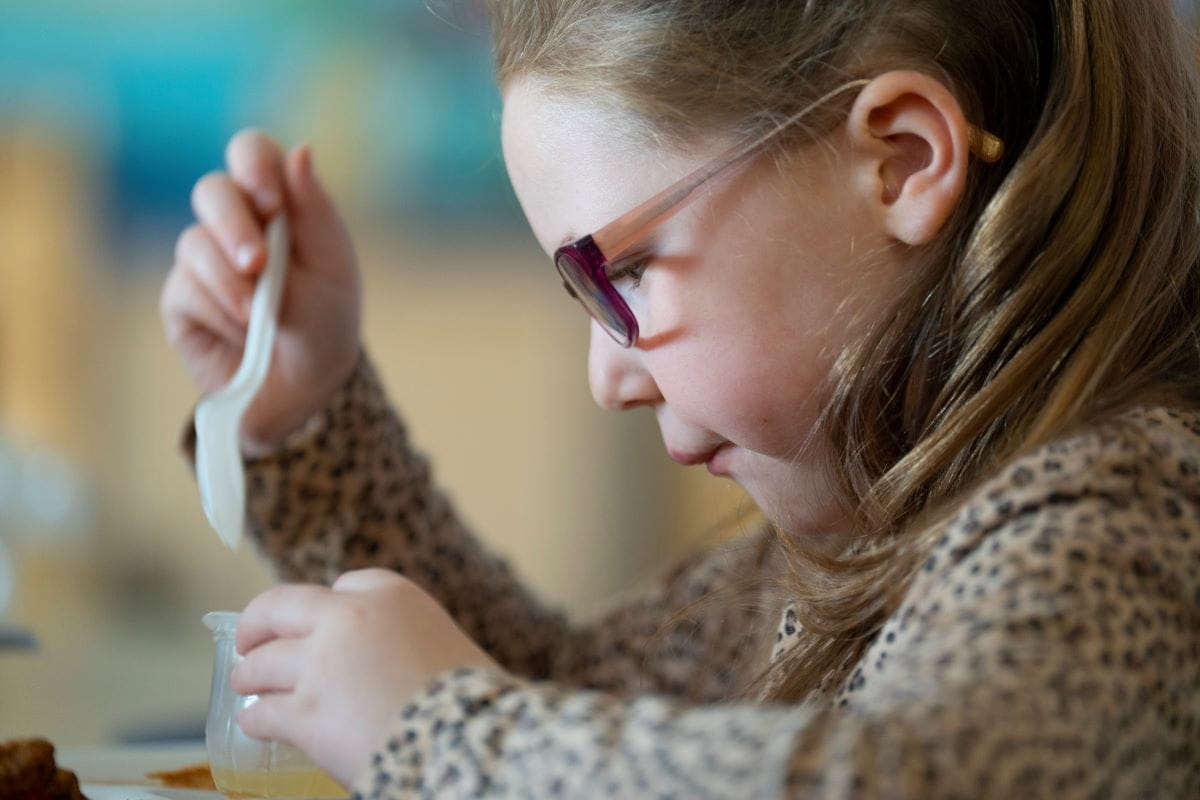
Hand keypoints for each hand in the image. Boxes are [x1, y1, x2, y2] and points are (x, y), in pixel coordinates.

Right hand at [160, 129, 360, 451]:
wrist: (304, 387)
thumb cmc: (326, 320)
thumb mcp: (332, 266)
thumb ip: (314, 210)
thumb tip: (302, 150)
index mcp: (276, 203)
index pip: (251, 153)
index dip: (253, 165)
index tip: (272, 201)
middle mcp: (234, 223)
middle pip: (211, 190)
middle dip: (233, 225)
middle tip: (257, 264)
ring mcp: (203, 259)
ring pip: (194, 243)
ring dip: (230, 281)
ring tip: (258, 316)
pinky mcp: (181, 298)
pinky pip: (186, 289)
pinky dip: (219, 310)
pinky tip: (243, 333)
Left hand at [230, 568, 501, 785]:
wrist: (466, 739)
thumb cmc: (472, 698)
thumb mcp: (445, 642)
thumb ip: (408, 637)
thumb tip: (386, 661)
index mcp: (391, 595)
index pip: (346, 584)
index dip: (327, 605)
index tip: (318, 619)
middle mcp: (347, 618)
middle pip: (279, 608)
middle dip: (257, 624)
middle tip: (248, 641)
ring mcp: (320, 664)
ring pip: (261, 664)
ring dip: (250, 675)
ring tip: (246, 684)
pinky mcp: (304, 712)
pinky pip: (262, 712)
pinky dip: (256, 718)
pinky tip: (257, 724)